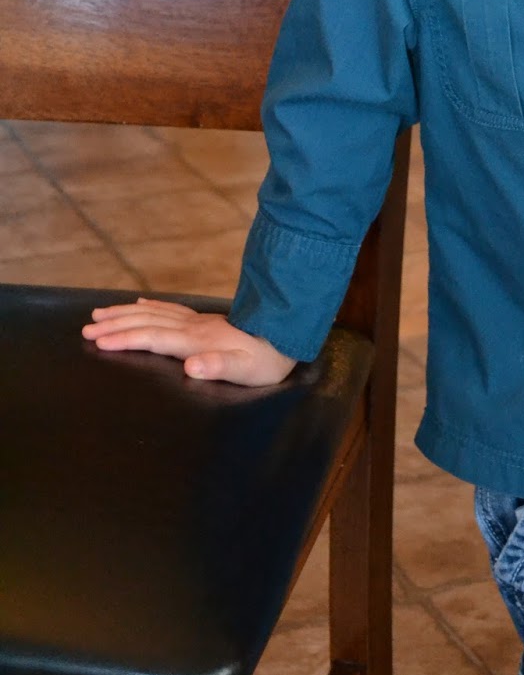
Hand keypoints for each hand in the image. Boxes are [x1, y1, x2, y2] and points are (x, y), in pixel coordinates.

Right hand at [82, 298, 295, 386]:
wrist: (286, 335)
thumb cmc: (266, 360)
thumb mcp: (246, 370)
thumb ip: (219, 366)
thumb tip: (191, 365)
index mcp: (196, 341)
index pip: (153, 339)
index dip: (124, 340)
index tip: (97, 341)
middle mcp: (192, 327)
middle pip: (145, 323)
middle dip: (114, 325)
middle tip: (85, 327)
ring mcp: (197, 321)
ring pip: (153, 313)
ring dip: (125, 313)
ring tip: (100, 313)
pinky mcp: (204, 321)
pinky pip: (168, 309)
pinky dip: (149, 306)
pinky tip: (139, 304)